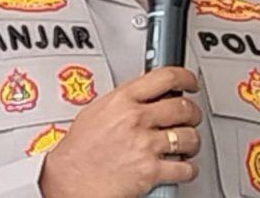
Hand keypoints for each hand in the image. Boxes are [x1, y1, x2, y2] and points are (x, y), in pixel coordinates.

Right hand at [39, 67, 202, 197]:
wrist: (67, 181)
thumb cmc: (77, 151)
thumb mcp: (96, 111)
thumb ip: (123, 101)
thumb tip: (143, 95)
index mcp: (122, 100)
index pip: (165, 77)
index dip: (185, 77)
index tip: (190, 82)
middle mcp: (135, 119)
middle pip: (183, 107)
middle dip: (192, 113)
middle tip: (190, 117)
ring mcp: (144, 145)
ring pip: (189, 137)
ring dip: (191, 142)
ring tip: (186, 144)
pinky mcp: (150, 171)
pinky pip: (184, 167)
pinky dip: (187, 169)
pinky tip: (181, 167)